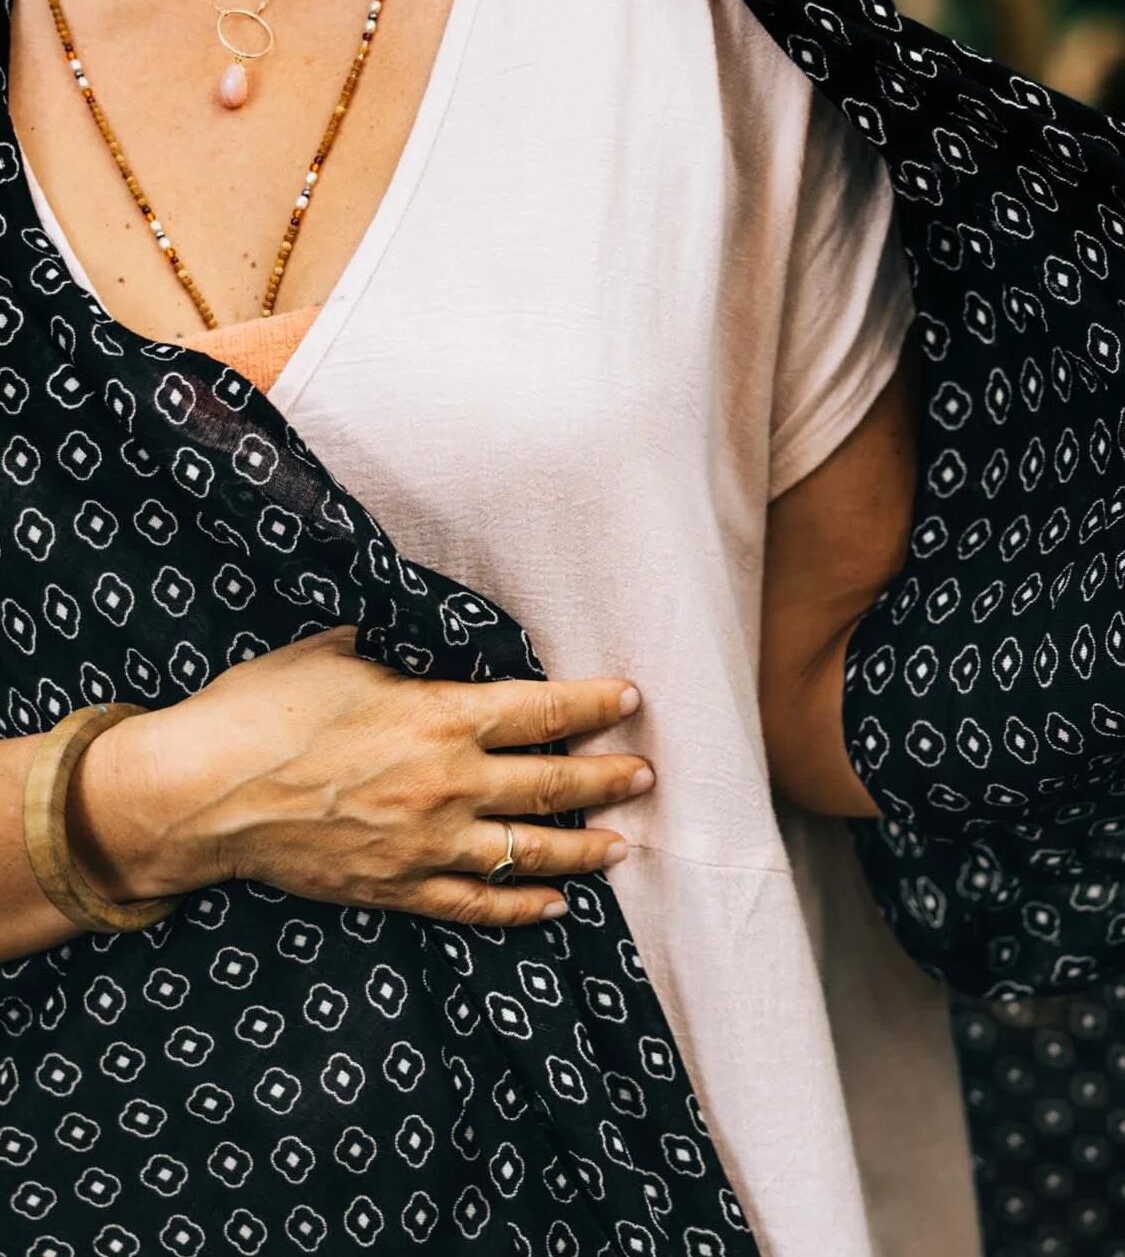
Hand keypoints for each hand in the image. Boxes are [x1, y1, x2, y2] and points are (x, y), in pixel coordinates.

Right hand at [94, 626, 651, 925]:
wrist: (200, 795)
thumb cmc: (263, 711)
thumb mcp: (334, 652)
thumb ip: (391, 648)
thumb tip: (411, 633)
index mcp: (439, 716)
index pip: (543, 709)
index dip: (593, 704)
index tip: (629, 700)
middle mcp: (447, 783)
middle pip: (551, 784)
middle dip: (606, 780)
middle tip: (644, 776)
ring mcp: (425, 843)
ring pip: (527, 853)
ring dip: (580, 849)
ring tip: (619, 845)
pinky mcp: (396, 887)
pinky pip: (474, 905)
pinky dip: (518, 908)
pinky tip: (553, 907)